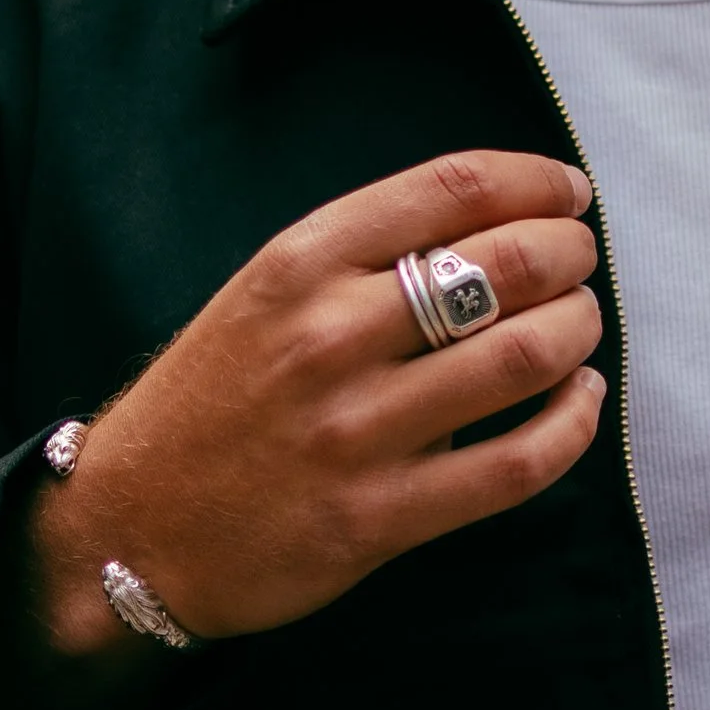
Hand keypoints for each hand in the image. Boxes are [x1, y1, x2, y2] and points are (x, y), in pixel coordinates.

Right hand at [23, 149, 603, 660]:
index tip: (569, 194)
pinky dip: (571, 426)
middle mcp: (328, 336)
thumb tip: (501, 219)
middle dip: (569, 254)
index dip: (536, 182)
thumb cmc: (214, 399)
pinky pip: (514, 466)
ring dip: (576, 330)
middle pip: (506, 264)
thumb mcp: (264, 293)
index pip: (452, 189)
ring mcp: (354, 430)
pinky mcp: (376, 517)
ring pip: (522, 358)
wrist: (130, 527)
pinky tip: (580, 403)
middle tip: (579, 263)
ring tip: (578, 325)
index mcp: (299, 264)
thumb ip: (365, 255)